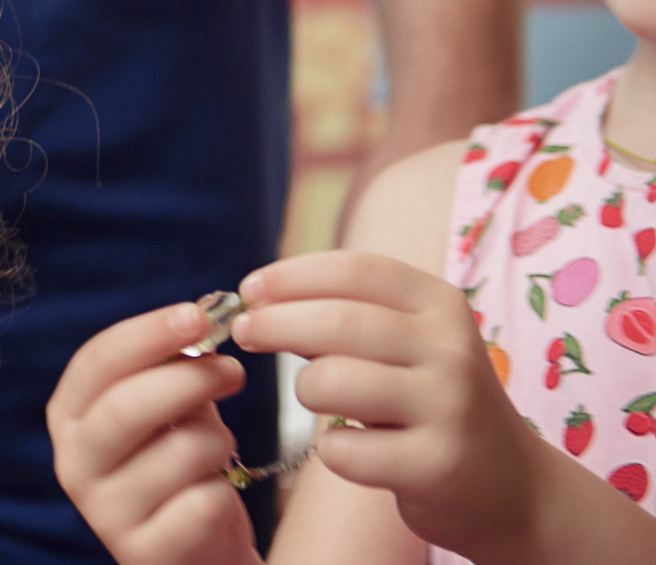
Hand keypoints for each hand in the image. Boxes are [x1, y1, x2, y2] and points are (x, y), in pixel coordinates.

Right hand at [47, 301, 263, 564]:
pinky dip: (224, 490)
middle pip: (127, 405)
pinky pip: (203, 502)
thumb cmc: (181, 464)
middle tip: (233, 370)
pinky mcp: (142, 551)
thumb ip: (174, 370)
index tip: (199, 315)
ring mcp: (103, 512)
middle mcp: (73, 462)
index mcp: (70, 415)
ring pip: (179, 452)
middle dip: (189, 379)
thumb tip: (203, 321)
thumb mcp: (170, 410)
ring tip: (222, 449)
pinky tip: (215, 493)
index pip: (98, 360)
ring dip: (218, 442)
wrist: (197, 549)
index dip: (149, 332)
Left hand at [231, 251, 549, 560]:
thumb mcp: (408, 343)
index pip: (355, 269)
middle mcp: (451, 349)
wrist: (512, 487)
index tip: (249, 289)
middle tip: (245, 333)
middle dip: (275, 323)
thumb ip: (346, 315)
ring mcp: (449, 408)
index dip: (292, 274)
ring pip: (332, 382)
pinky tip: (352, 451)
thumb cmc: (432, 402)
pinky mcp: (437, 466)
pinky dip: (331, 451)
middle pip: (337, 321)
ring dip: (307, 391)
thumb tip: (258, 298)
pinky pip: (343, 450)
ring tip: (321, 400)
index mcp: (440, 305)